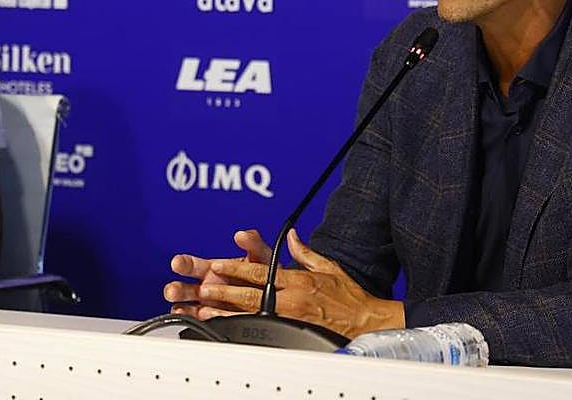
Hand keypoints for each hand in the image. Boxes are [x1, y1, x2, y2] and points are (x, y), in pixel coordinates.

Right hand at [164, 229, 273, 318]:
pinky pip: (205, 322)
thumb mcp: (261, 257)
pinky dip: (200, 321)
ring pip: (189, 307)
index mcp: (213, 269)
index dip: (183, 263)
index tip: (176, 263)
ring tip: (180, 309)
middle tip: (173, 291)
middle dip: (177, 289)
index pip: (192, 265)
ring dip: (182, 308)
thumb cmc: (265, 274)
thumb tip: (242, 234)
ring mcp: (211, 305)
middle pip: (185, 288)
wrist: (279, 296)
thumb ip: (252, 244)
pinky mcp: (218, 320)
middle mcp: (208, 287)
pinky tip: (200, 318)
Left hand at [199, 229, 403, 338]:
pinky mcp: (293, 334)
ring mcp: (291, 318)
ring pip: (252, 314)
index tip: (218, 265)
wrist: (367, 323)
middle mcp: (292, 299)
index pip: (261, 271)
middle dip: (225, 289)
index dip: (237, 268)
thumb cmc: (349, 297)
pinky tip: (228, 329)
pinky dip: (243, 329)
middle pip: (251, 294)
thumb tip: (291, 236)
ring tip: (206, 310)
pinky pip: (263, 331)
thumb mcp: (328, 267)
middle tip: (205, 286)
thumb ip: (304, 252)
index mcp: (298, 280)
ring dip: (228, 312)